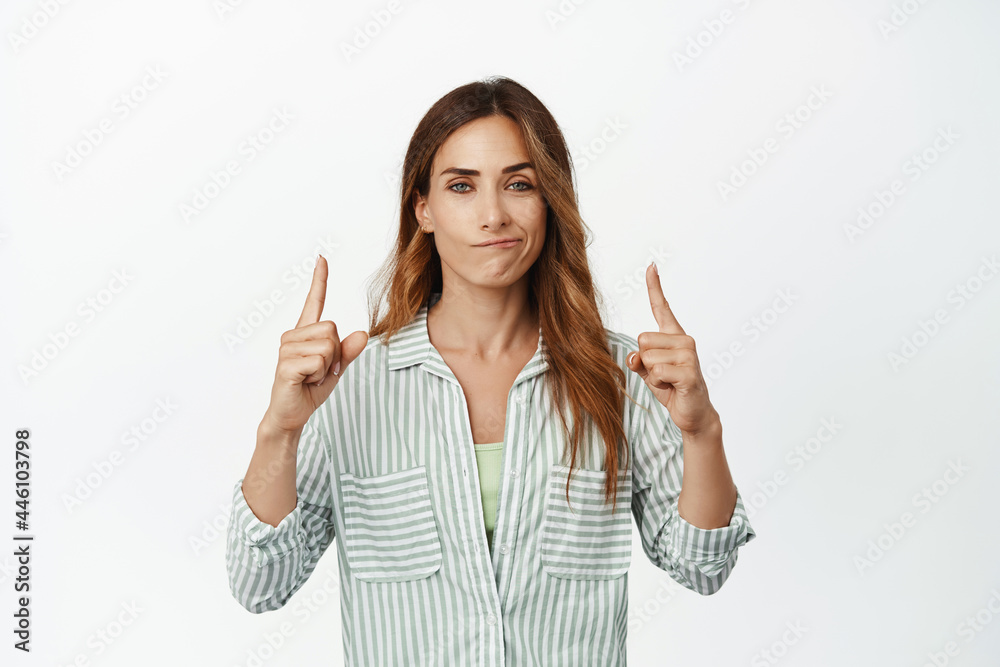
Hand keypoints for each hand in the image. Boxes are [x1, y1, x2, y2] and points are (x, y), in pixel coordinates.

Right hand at [261, 255, 368, 436]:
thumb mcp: (336, 368)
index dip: (320, 281)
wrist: (292, 414)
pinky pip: (319, 361)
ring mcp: (287, 349)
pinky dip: (320, 375)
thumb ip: (348, 351)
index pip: (314, 302)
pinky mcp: (286, 365)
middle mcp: (293, 336)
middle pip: (332, 328)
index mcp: (305, 333)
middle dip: (335, 354)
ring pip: (328, 345)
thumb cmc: (310, 389)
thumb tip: (362, 333)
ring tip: (311, 376)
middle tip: (321, 370)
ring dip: (327, 366)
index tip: (322, 259)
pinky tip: (306, 381)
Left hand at [626, 262, 719, 435]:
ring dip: (651, 376)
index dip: (655, 287)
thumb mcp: (648, 372)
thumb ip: (638, 360)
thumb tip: (634, 357)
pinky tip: (673, 388)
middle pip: (642, 339)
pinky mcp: (689, 372)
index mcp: (673, 336)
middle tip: (662, 374)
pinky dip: (658, 383)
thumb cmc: (671, 388)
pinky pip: (657, 371)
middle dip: (644, 362)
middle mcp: (684, 340)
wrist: (692, 413)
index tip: (651, 266)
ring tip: (668, 382)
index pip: (662, 308)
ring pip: (647, 357)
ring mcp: (689, 355)